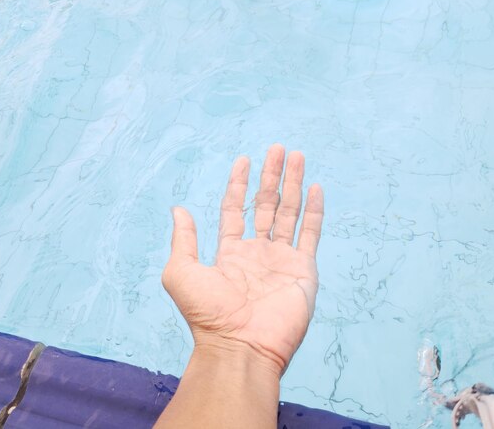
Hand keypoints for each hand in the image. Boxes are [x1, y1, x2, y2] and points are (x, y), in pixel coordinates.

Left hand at [162, 144, 323, 374]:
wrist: (241, 346)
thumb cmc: (207, 314)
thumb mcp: (181, 272)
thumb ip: (183, 239)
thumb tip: (178, 209)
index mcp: (230, 252)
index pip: (236, 209)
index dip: (239, 184)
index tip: (244, 159)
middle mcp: (257, 252)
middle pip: (265, 204)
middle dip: (270, 176)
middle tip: (276, 148)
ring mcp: (281, 259)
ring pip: (289, 212)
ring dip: (292, 183)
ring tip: (296, 156)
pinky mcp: (303, 269)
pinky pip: (310, 234)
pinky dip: (314, 211)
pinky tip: (315, 188)